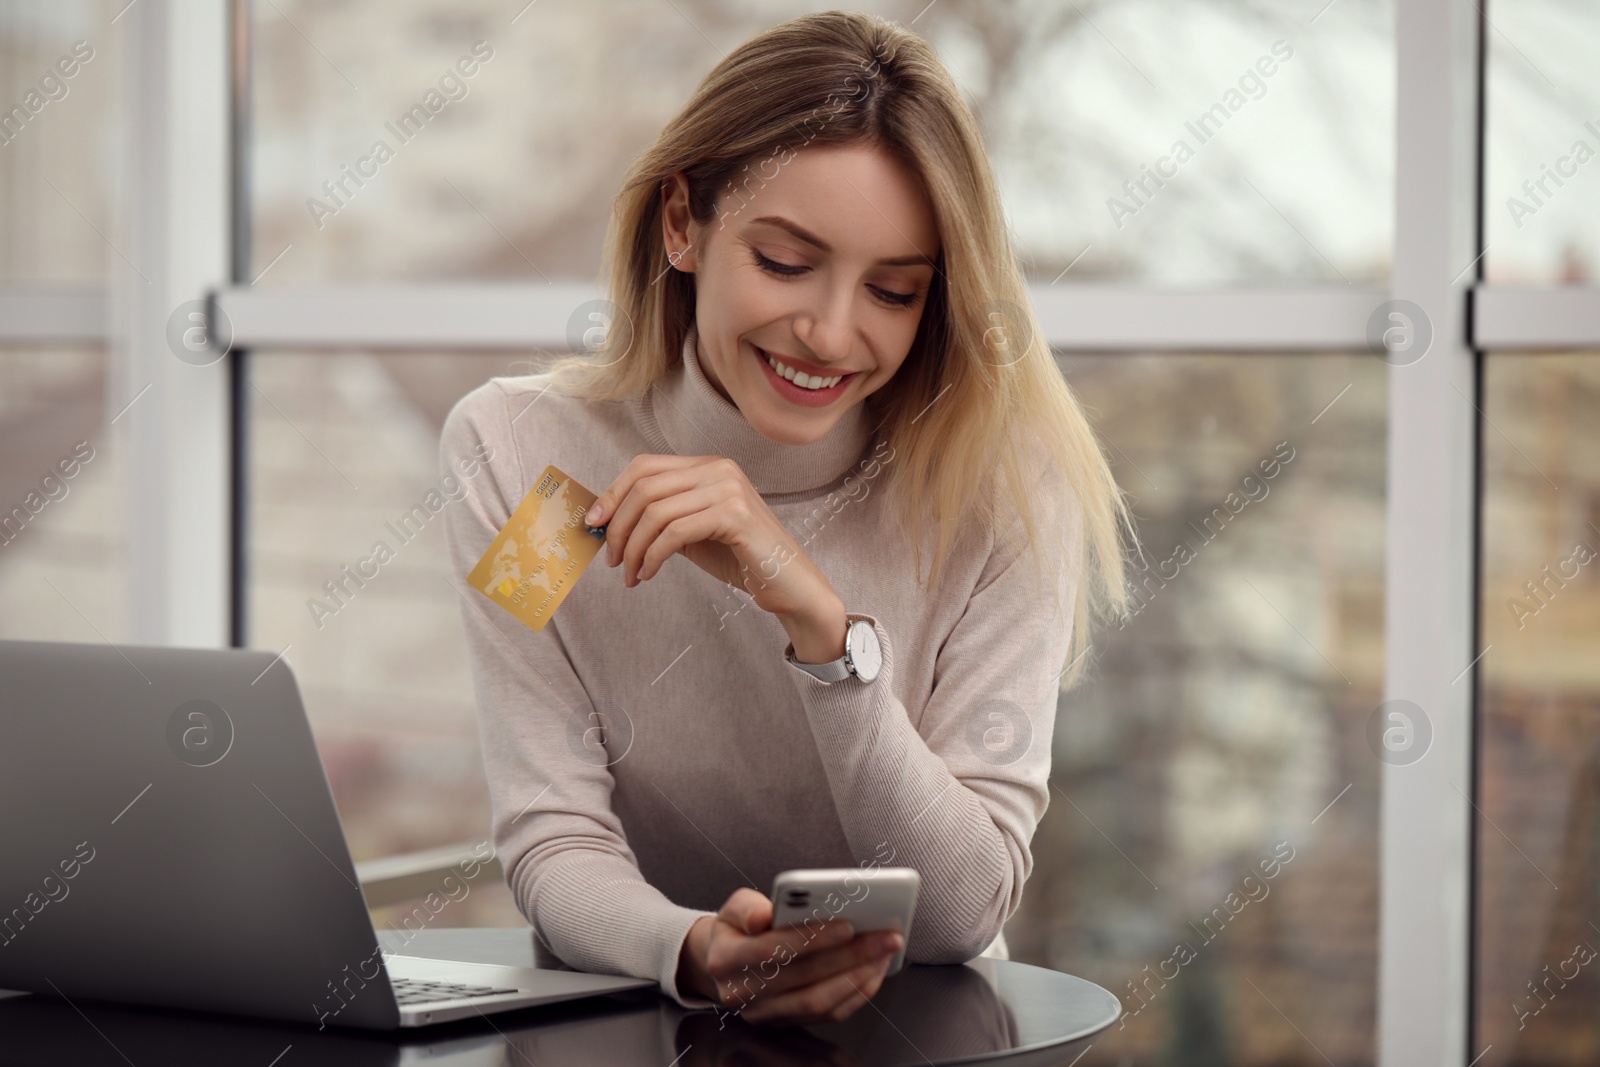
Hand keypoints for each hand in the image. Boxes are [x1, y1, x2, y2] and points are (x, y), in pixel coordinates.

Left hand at [584, 455, 845, 654]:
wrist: (789, 584)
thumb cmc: (739, 558)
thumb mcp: (692, 531)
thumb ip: (659, 518)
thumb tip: (606, 520)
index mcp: (707, 466)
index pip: (645, 466)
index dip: (612, 493)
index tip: (593, 524)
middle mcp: (719, 469)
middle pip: (645, 487)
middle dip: (619, 526)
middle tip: (611, 558)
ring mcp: (729, 490)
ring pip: (656, 511)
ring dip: (633, 548)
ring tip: (629, 574)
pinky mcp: (736, 516)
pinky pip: (675, 533)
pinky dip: (652, 556)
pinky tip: (647, 574)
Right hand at [676, 887, 903, 1026]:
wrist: (723, 964)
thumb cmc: (737, 929)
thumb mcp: (733, 908)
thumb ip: (747, 907)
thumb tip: (764, 915)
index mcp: (726, 959)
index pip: (772, 950)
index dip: (811, 939)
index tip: (848, 925)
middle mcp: (744, 993)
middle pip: (804, 978)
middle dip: (851, 955)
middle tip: (886, 936)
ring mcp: (766, 1014)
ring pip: (819, 1002)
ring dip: (859, 976)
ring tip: (885, 951)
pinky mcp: (787, 1023)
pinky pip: (828, 1014)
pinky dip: (857, 992)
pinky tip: (874, 970)